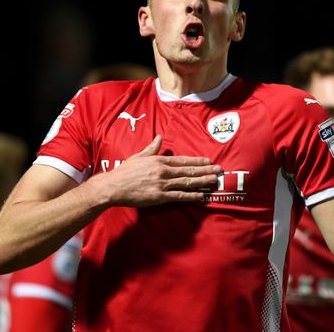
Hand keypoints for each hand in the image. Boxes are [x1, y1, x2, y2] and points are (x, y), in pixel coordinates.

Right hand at [93, 135, 220, 206]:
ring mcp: (162, 184)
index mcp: (159, 161)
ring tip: (215, 181)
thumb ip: (152, 148)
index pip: (183, 160)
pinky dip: (191, 196)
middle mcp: (163, 171)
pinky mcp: (159, 197)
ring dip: (202, 182)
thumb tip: (159, 137)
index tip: (209, 161)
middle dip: (206, 171)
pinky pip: (179, 196)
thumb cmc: (124, 172)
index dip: (198, 162)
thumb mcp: (139, 156)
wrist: (113, 187)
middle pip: (189, 171)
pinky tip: (201, 196)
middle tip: (219, 170)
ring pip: (187, 183)